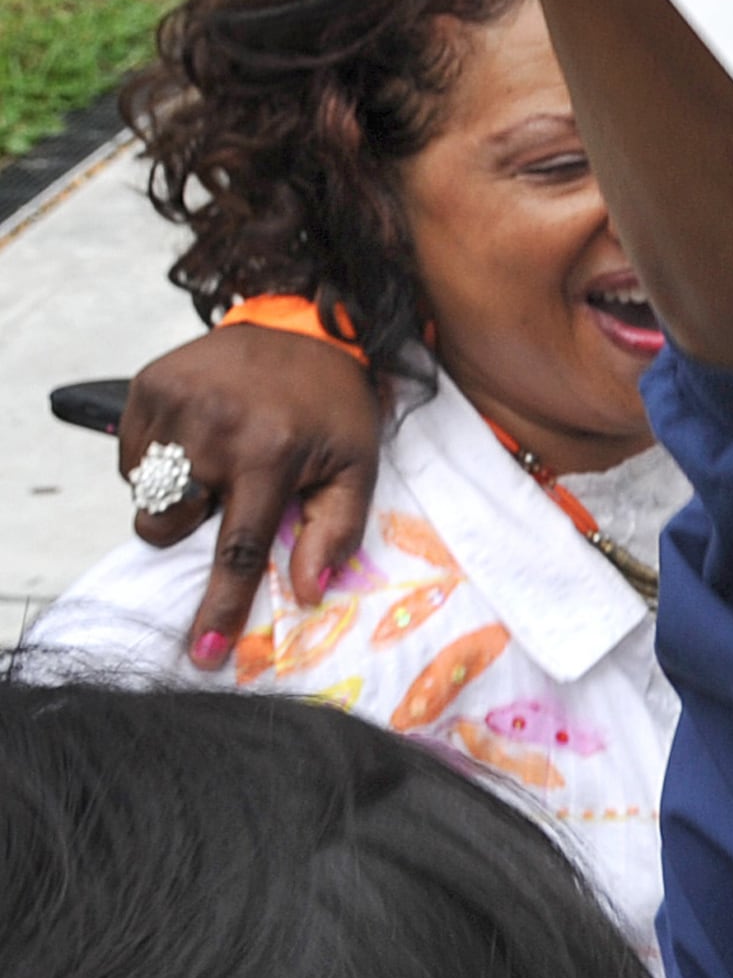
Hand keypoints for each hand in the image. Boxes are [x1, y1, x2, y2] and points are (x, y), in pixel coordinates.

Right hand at [116, 325, 385, 667]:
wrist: (305, 327)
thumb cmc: (334, 406)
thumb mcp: (357, 465)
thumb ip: (335, 530)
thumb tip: (309, 592)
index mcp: (270, 452)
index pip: (236, 547)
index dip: (219, 604)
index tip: (203, 650)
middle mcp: (214, 428)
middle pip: (166, 525)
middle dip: (187, 525)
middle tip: (227, 490)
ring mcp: (174, 402)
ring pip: (144, 494)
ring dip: (175, 491)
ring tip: (218, 456)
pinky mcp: (147, 384)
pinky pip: (131, 457)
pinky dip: (159, 460)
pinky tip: (198, 436)